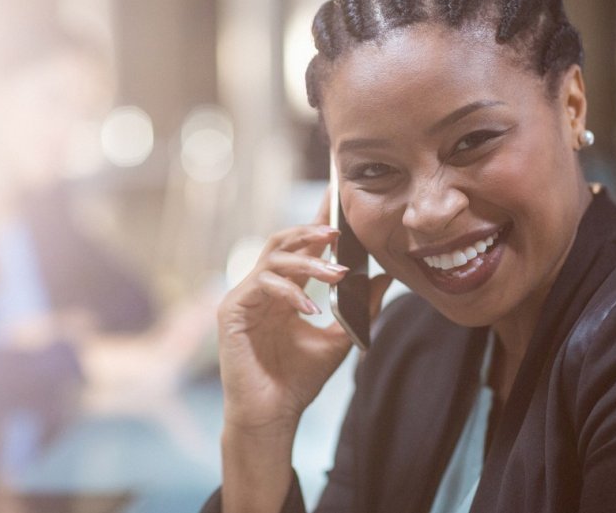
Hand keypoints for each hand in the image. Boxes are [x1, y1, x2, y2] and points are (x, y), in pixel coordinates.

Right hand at [218, 221, 350, 434]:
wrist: (272, 415)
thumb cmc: (299, 381)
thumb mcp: (339, 337)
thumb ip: (360, 307)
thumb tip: (384, 278)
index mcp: (283, 292)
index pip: (300, 248)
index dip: (316, 223)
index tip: (335, 201)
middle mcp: (262, 289)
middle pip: (282, 242)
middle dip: (310, 231)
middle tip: (338, 230)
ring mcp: (244, 298)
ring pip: (273, 259)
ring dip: (308, 263)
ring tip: (336, 274)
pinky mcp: (231, 311)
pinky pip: (261, 285)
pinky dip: (289, 293)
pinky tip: (311, 308)